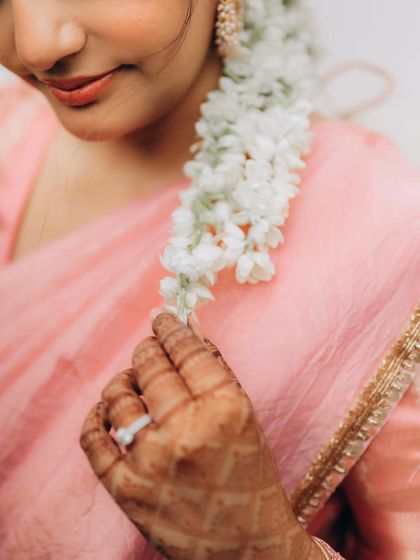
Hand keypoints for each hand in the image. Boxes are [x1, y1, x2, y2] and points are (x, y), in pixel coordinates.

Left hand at [80, 313, 320, 558]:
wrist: (245, 547)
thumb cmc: (251, 476)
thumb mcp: (246, 417)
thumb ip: (216, 371)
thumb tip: (188, 328)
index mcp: (225, 409)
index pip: (188, 350)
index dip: (172, 328)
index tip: (163, 318)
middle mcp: (186, 431)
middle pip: (151, 367)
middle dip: (148, 348)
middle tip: (149, 345)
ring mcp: (151, 462)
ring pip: (118, 396)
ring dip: (124, 380)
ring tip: (132, 379)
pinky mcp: (126, 490)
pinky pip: (94, 439)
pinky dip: (97, 417)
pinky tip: (107, 409)